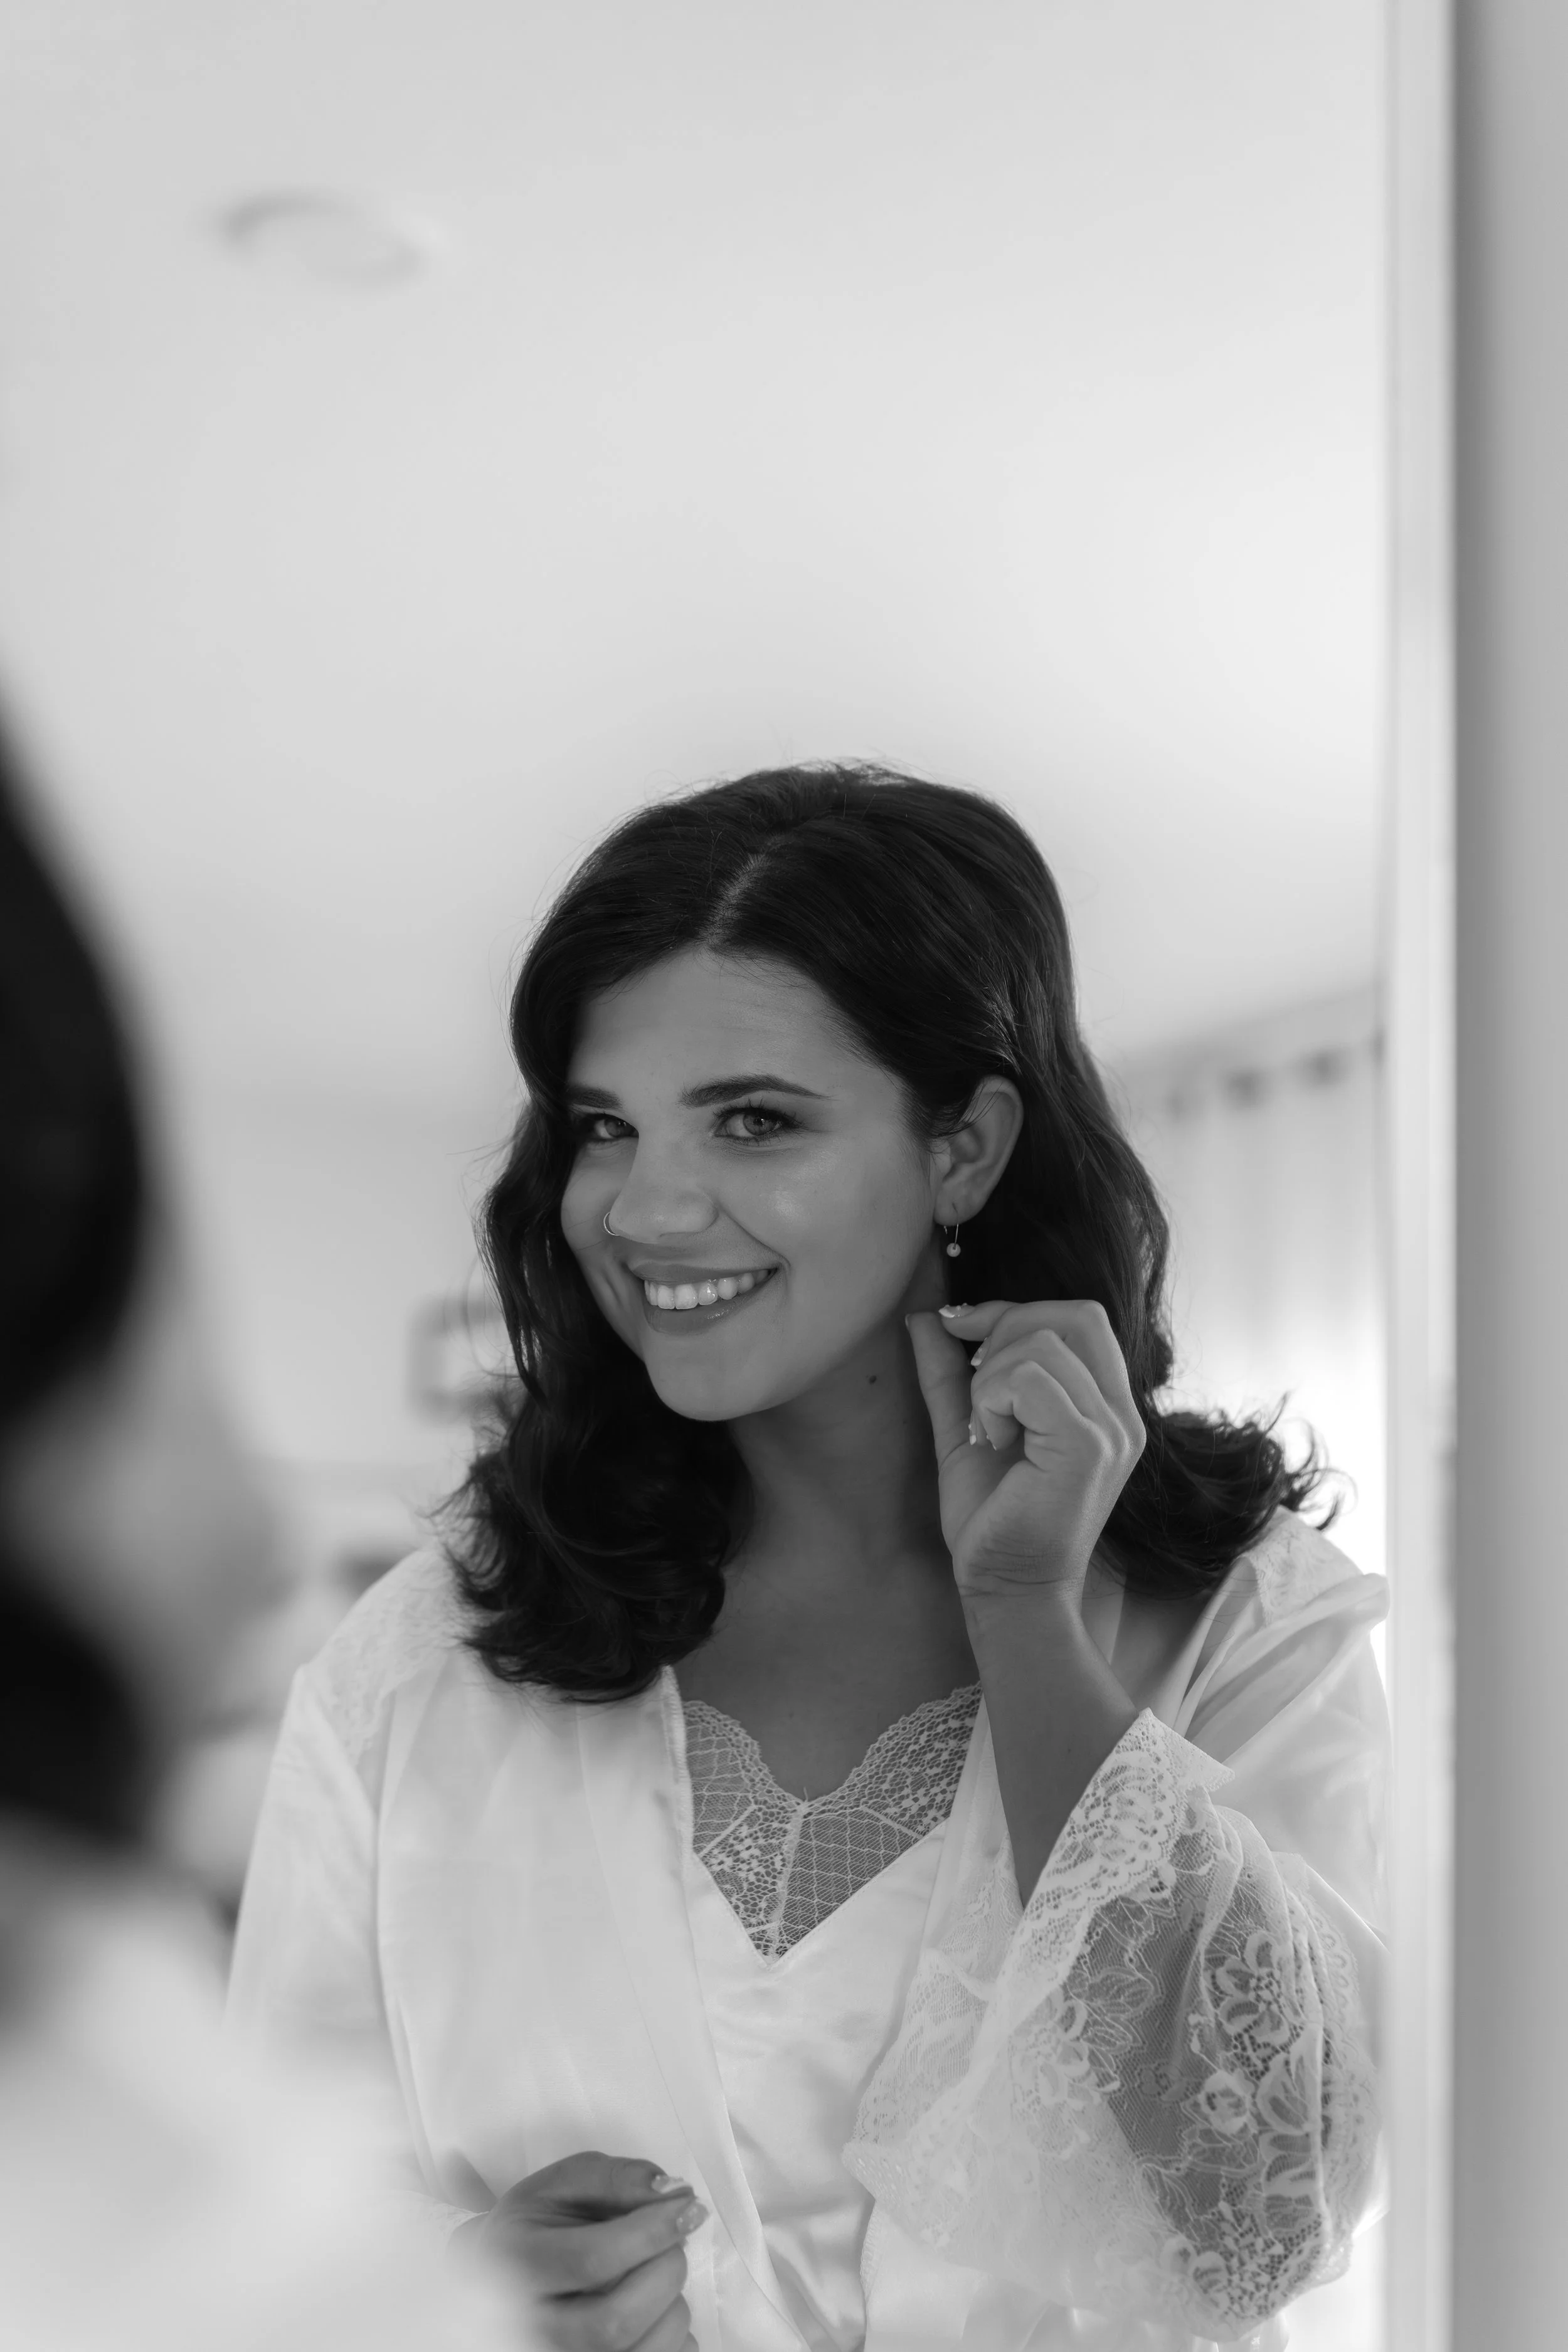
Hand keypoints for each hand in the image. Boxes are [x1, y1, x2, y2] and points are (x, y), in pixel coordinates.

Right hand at [462, 2151, 705, 2350]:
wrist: (506, 2275)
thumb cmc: (541, 2224)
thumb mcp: (565, 2183)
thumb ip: (617, 2179)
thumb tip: (673, 2192)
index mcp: (519, 2264)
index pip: (591, 2260)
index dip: (651, 2232)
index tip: (688, 2208)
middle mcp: (534, 2326)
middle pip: (614, 2322)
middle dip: (665, 2273)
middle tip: (677, 2243)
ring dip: (674, 2309)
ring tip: (663, 2276)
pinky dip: (676, 2341)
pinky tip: (661, 2310)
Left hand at [906, 1298, 1145, 1604]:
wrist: (1005, 1587)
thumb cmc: (992, 1517)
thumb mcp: (966, 1425)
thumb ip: (951, 1371)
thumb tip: (925, 1315)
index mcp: (1105, 1405)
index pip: (1080, 1317)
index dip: (1015, 1310)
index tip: (960, 1329)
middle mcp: (1121, 1414)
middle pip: (1074, 1315)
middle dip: (1006, 1331)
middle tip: (977, 1390)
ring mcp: (1112, 1430)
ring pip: (1042, 1343)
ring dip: (991, 1379)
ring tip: (988, 1431)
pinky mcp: (1088, 1447)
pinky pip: (1032, 1378)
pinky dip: (993, 1399)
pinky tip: (993, 1440)